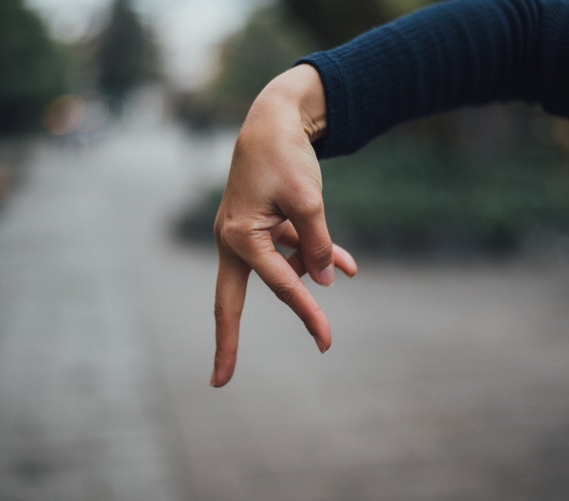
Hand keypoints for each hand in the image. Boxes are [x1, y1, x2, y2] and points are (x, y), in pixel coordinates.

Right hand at [211, 65, 357, 387]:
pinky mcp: (264, 224)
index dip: (307, 314)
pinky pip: (289, 248)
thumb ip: (316, 244)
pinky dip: (314, 253)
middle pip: (233, 300)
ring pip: (280, 269)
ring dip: (312, 269)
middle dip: (230, 341)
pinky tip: (347, 265)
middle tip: (220, 380)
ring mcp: (248, 234)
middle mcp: (235, 240)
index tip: (326, 341)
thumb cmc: (285, 155)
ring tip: (346, 265)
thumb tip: (323, 282)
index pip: (278, 284)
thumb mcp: (308, 200)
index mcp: (239, 236)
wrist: (275, 118)